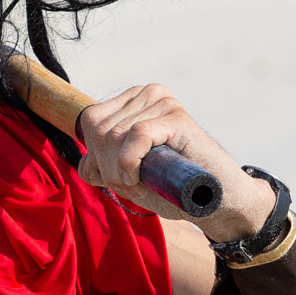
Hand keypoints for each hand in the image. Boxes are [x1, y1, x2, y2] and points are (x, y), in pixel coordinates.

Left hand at [75, 83, 276, 239]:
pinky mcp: (177, 117)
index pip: (91, 122)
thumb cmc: (170, 186)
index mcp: (133, 100)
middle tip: (135, 184)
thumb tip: (84, 162)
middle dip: (108, 168)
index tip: (119, 177)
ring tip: (144, 184)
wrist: (211, 200)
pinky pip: (136, 135)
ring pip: (114, 135)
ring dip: (120, 172)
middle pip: (100, 131)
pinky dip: (130, 162)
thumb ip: (102, 166)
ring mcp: (163, 102)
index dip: (97, 156)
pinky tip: (141, 179)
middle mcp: (148, 94)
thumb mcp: (126, 176)